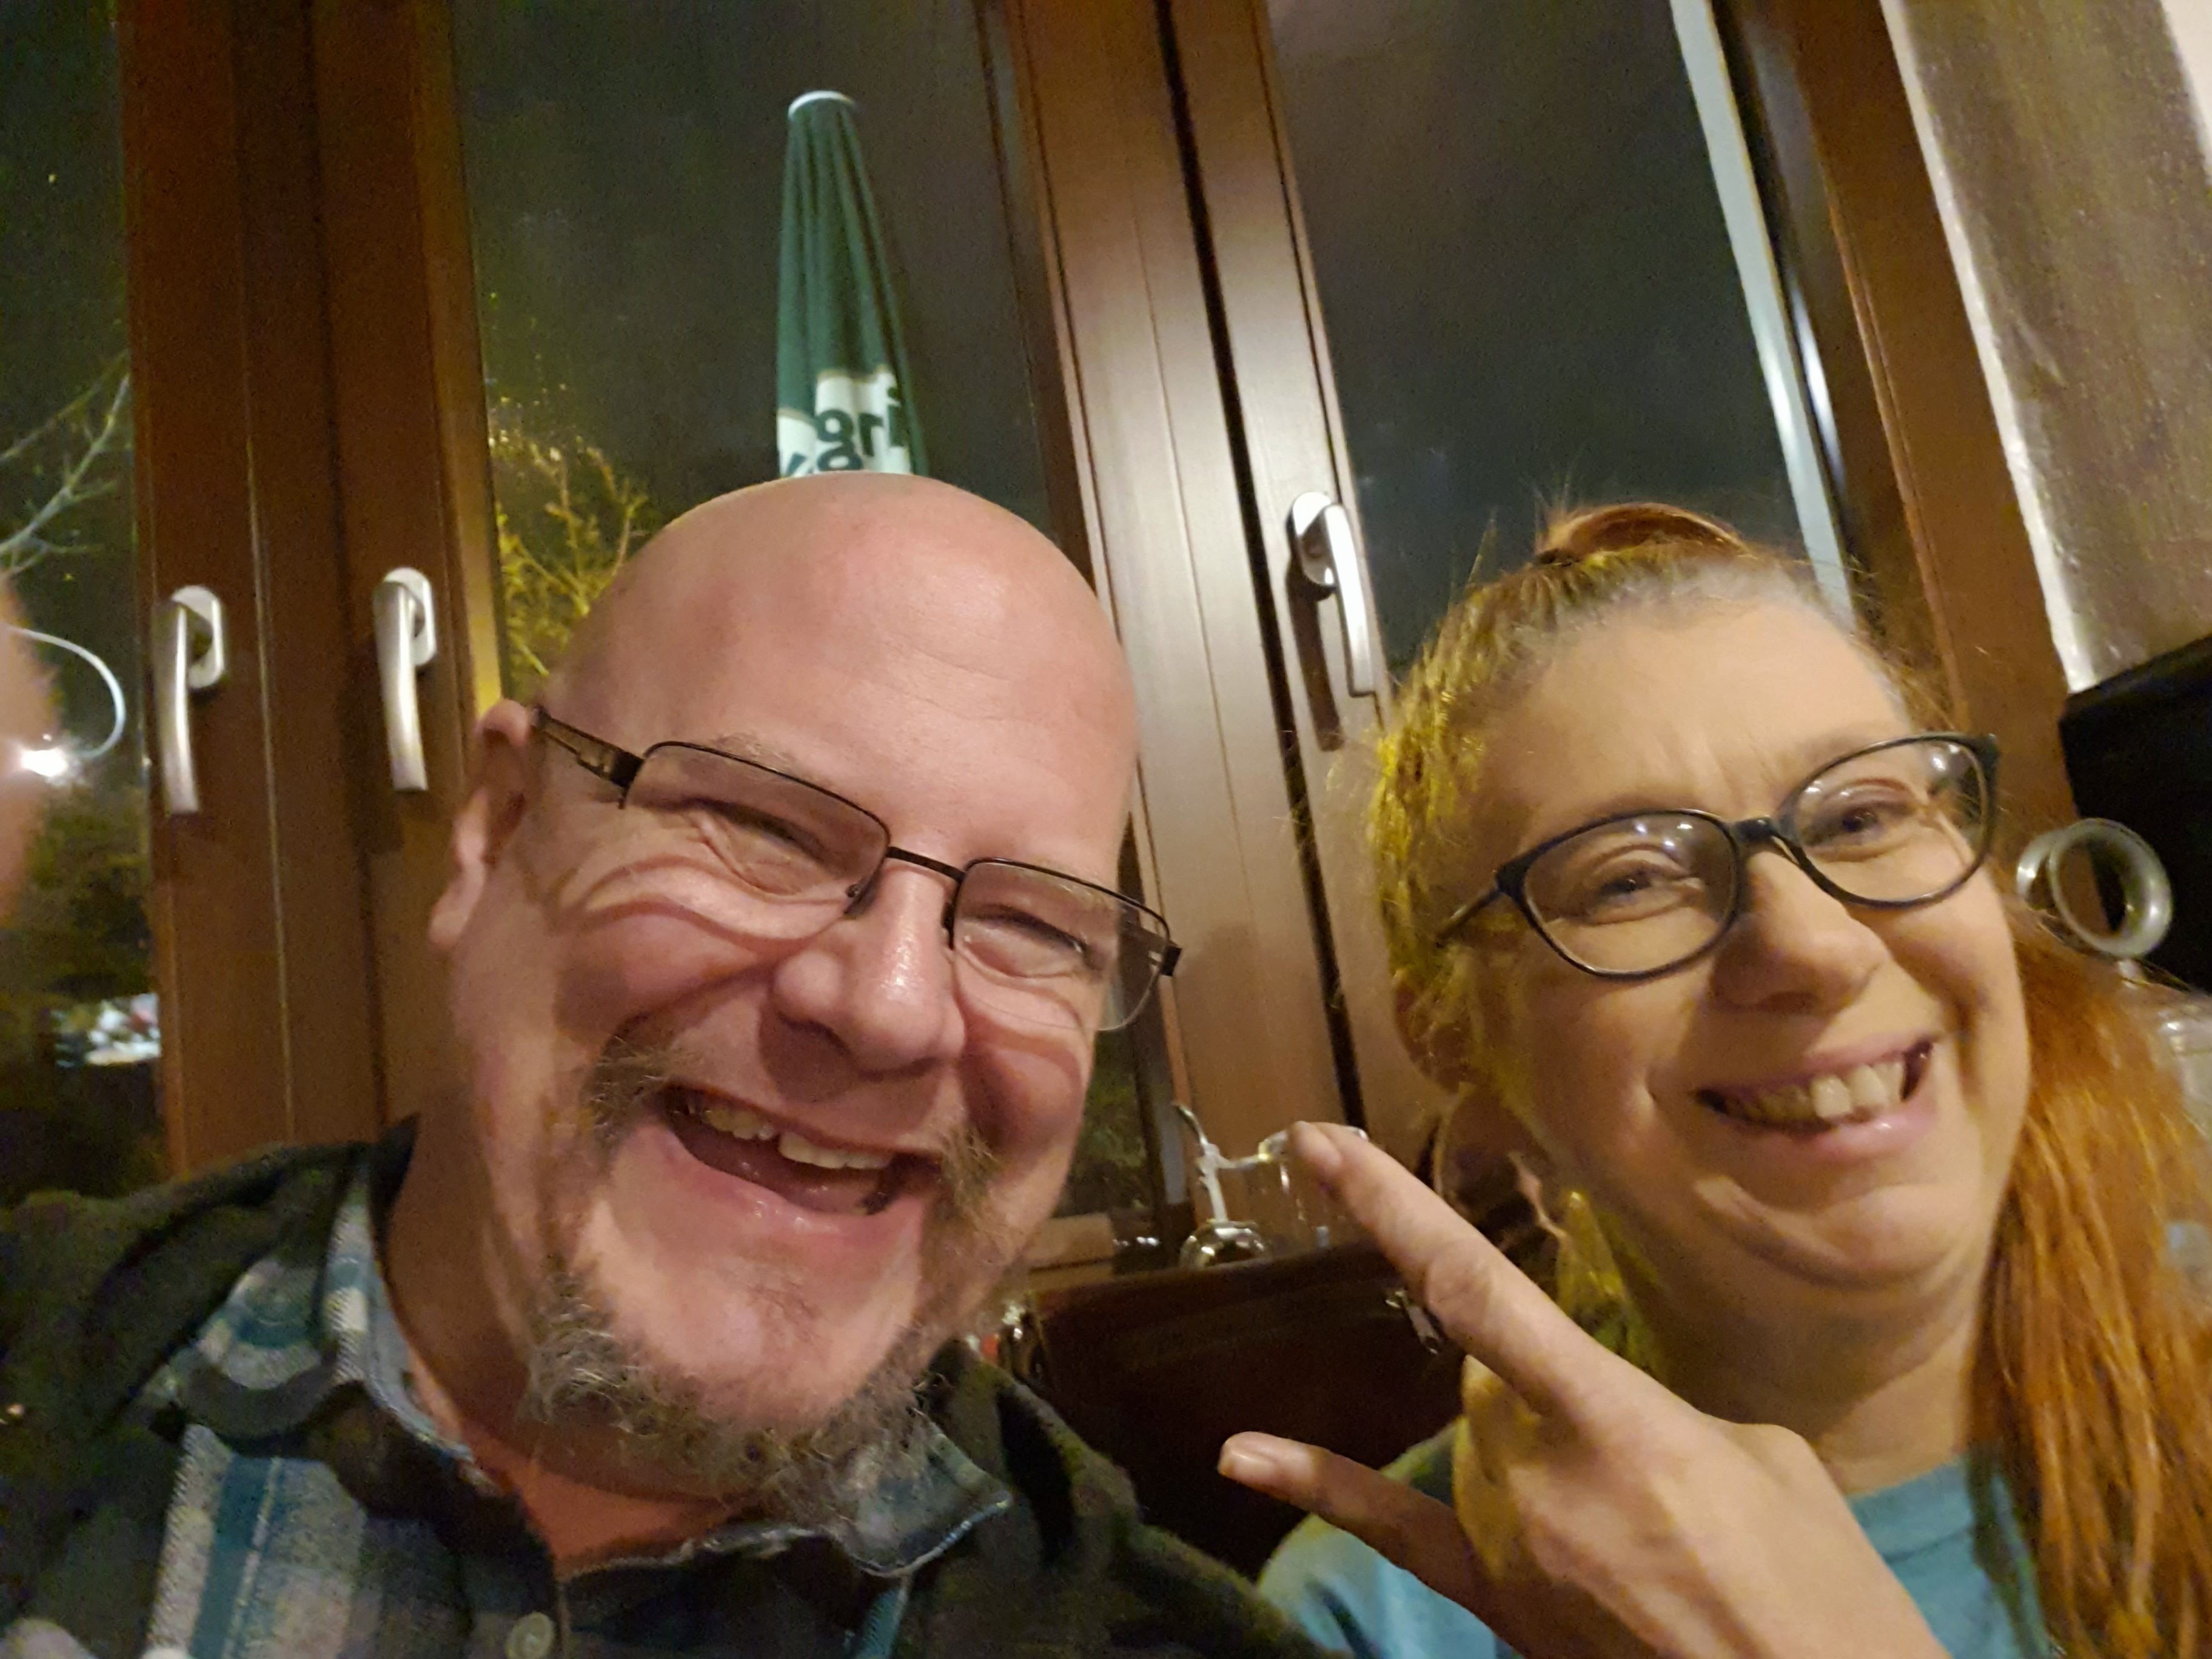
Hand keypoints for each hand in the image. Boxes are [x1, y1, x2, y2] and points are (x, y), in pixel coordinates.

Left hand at [1217, 1122, 1945, 1658]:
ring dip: (1533, 1450)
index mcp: (1619, 1425)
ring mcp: (1511, 1549)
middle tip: (1645, 1452)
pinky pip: (1398, 1532)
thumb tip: (1607, 1413)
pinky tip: (1241, 1452)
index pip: (1476, 1289)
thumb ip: (1663, 1413)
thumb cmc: (1825, 1595)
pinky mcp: (1499, 1609)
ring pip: (1476, 1446)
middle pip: (1488, 1380)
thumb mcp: (1769, 1462)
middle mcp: (1539, 1480)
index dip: (1389, 1207)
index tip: (1320, 1142)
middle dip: (1545, 1387)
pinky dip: (1320, 1484)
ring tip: (1641, 1522)